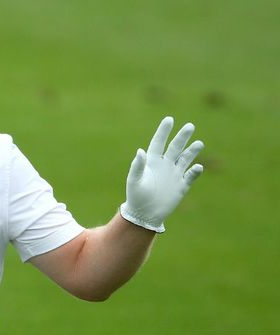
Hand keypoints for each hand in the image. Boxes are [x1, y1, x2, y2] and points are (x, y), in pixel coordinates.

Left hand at [120, 117, 203, 232]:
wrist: (144, 214)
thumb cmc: (135, 196)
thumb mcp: (134, 180)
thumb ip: (137, 166)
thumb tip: (140, 151)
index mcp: (152, 162)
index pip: (158, 142)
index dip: (164, 131)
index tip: (169, 119)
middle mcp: (164, 165)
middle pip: (175, 147)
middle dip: (182, 137)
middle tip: (190, 126)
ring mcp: (174, 175)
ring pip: (185, 159)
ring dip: (192, 151)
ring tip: (199, 143)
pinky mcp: (181, 186)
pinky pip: (190, 176)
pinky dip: (195, 171)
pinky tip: (198, 167)